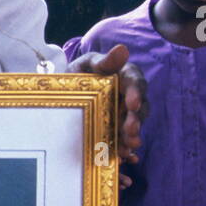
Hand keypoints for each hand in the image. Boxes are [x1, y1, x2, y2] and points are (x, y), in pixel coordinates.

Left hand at [68, 44, 147, 188]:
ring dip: (133, 136)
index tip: (132, 103)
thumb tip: (123, 48)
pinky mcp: (117, 129)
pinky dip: (124, 147)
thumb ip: (103, 61)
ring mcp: (124, 114)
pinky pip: (125, 139)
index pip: (136, 81)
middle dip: (137, 120)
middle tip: (131, 131)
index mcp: (124, 76)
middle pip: (139, 107)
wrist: (65, 93)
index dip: (136, 92)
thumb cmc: (79, 73)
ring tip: (129, 146)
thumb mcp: (86, 64)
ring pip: (135, 124)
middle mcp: (129, 96)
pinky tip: (122, 157)